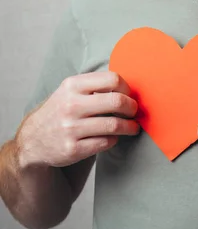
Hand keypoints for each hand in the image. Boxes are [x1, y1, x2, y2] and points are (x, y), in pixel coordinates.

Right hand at [16, 72, 139, 168]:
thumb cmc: (60, 110)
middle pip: (117, 101)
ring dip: (130, 126)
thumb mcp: (70, 90)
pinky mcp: (73, 149)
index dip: (127, 87)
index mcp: (73, 85)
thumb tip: (127, 87)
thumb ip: (94, 85)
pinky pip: (106, 142)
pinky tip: (113, 137)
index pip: (112, 79)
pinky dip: (114, 139)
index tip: (129, 94)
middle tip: (135, 111)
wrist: (32, 139)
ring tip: (133, 127)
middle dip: (132, 107)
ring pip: (114, 125)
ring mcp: (71, 128)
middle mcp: (71, 105)